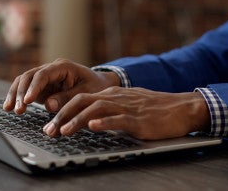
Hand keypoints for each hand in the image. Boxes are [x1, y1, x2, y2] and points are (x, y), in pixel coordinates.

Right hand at [3, 58, 120, 113]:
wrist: (99, 84)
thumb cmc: (95, 86)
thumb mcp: (86, 93)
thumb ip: (67, 98)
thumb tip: (48, 105)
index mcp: (63, 66)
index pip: (43, 75)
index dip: (34, 87)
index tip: (27, 100)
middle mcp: (51, 69)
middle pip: (29, 76)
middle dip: (21, 92)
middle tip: (19, 109)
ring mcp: (45, 77)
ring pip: (24, 81)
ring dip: (15, 94)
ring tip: (9, 109)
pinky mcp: (42, 86)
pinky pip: (26, 89)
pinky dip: (18, 97)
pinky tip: (10, 107)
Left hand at [43, 87, 210, 139]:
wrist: (179, 108)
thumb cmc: (152, 109)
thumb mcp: (126, 106)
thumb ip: (108, 111)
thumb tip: (89, 120)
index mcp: (111, 95)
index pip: (80, 100)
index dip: (62, 112)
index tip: (50, 125)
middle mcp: (115, 99)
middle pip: (82, 102)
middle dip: (63, 116)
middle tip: (49, 131)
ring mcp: (127, 108)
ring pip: (97, 109)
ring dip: (78, 120)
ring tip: (64, 131)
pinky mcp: (139, 119)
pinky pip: (119, 119)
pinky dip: (105, 122)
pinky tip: (94, 126)